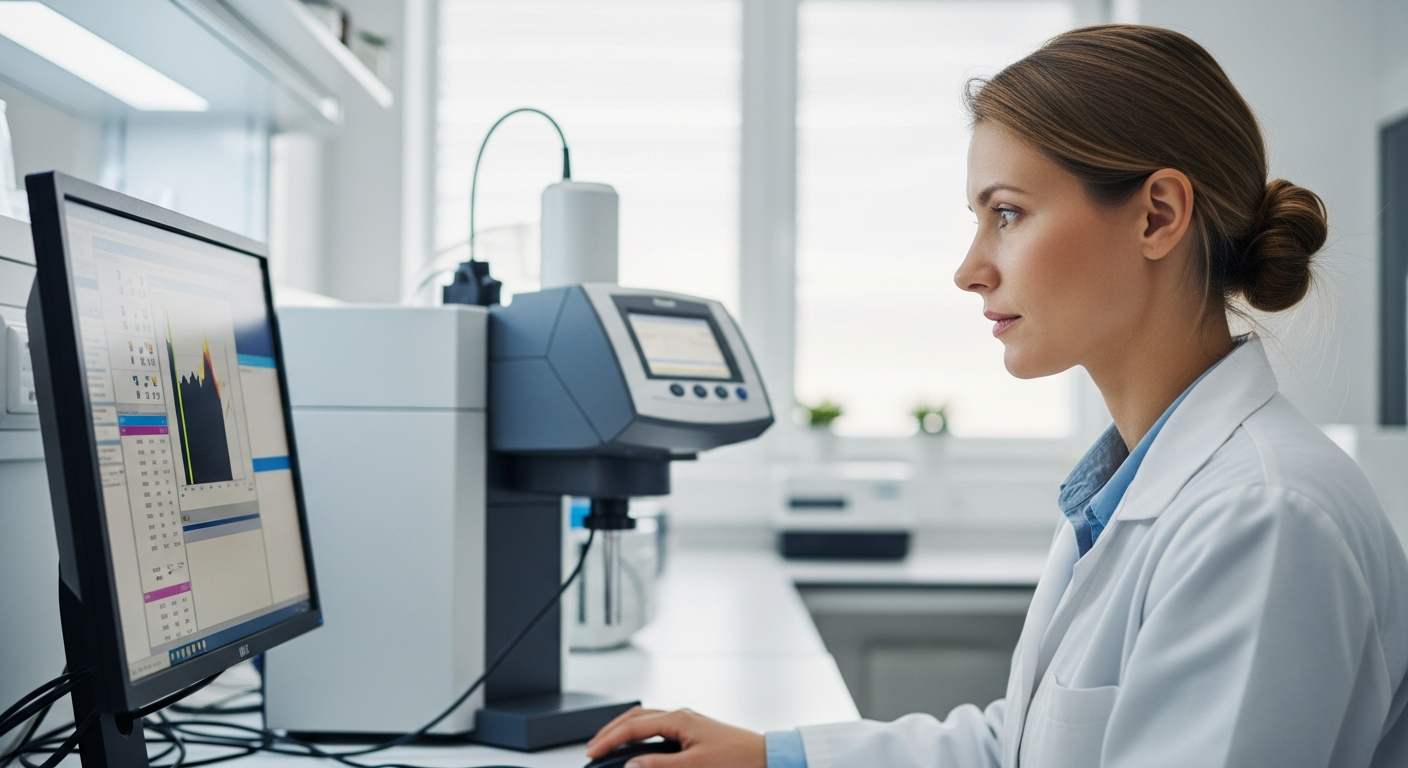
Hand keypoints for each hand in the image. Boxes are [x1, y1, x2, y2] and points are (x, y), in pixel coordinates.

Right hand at [586, 707, 766, 767]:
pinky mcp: (695, 731)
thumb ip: (660, 765)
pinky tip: (639, 746)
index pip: (633, 727)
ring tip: (610, 743)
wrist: (767, 758)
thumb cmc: (738, 760)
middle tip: (594, 745)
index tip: (593, 752)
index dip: (609, 740)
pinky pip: (659, 727)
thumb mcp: (694, 767)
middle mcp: (682, 716)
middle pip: (636, 717)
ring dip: (626, 730)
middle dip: (612, 730)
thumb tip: (631, 765)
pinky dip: (642, 734)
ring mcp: (688, 722)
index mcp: (679, 719)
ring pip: (647, 720)